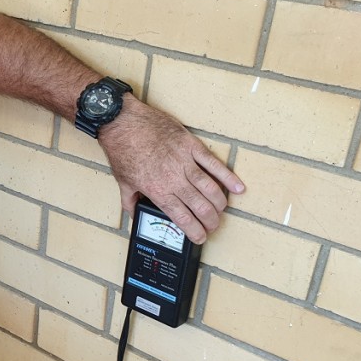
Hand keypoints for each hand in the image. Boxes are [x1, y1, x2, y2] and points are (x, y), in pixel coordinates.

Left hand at [98, 97, 244, 243]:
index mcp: (158, 191)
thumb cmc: (122, 149)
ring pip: (210, 189)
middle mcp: (174, 180)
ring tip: (222, 211)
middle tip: (214, 226)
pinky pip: (214, 164)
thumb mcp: (123, 181)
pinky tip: (238, 188)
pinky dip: (228, 177)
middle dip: (210, 221)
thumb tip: (132, 213)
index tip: (200, 237)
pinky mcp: (191, 146)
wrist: (123, 123)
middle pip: (200, 207)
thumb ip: (130, 201)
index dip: (194, 231)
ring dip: (219, 203)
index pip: (182, 218)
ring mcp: (185, 162)